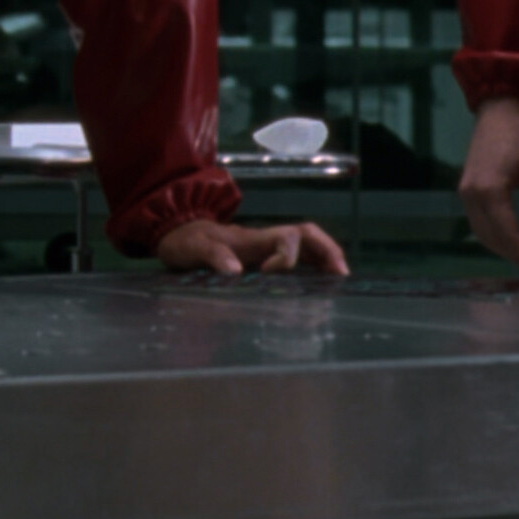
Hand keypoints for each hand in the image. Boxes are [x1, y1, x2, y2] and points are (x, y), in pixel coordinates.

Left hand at [156, 217, 351, 277]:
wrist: (177, 232)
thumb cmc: (185, 242)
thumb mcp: (191, 248)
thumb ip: (212, 256)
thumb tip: (234, 272)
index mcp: (252, 238)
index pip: (286, 237)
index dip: (287, 256)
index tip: (271, 274)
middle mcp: (265, 240)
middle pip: (308, 235)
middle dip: (328, 251)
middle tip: (341, 275)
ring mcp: (267, 248)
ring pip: (308, 245)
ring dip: (327, 259)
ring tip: (340, 281)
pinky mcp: (265, 257)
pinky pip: (298, 258)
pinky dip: (315, 268)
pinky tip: (321, 285)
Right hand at [459, 98, 518, 271]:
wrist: (497, 111)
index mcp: (491, 190)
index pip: (506, 233)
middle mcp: (472, 194)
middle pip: (490, 237)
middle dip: (511, 255)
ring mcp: (464, 192)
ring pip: (480, 232)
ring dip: (500, 247)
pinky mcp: (464, 189)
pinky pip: (476, 221)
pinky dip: (491, 234)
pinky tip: (508, 238)